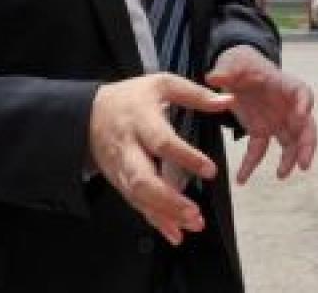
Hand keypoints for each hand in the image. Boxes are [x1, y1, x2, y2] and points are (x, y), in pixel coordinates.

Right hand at [89, 73, 234, 244]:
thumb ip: (196, 94)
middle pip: (143, 179)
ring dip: (165, 215)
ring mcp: (122, 169)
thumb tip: (228, 101)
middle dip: (168, 199)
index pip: (162, 143)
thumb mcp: (162, 84)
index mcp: (140, 121)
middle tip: (194, 212)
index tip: (210, 170)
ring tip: (193, 224)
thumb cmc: (130, 98)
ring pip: (140, 197)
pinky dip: (156, 221)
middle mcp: (128, 149)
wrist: (88, 114)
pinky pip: (137, 205)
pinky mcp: (121, 183)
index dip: (185, 158)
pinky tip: (176, 234)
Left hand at [205, 45, 316, 183]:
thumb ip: (226, 71)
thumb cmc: (242, 64)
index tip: (302, 115)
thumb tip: (213, 78)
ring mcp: (276, 120)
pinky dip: (251, 164)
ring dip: (289, 159)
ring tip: (281, 175)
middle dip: (306, 145)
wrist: (235, 71)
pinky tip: (241, 179)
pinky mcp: (261, 130)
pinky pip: (260, 149)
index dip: (304, 105)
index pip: (302, 93)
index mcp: (285, 85)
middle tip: (304, 163)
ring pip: (289, 142)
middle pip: (304, 126)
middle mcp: (287, 106)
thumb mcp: (234, 63)